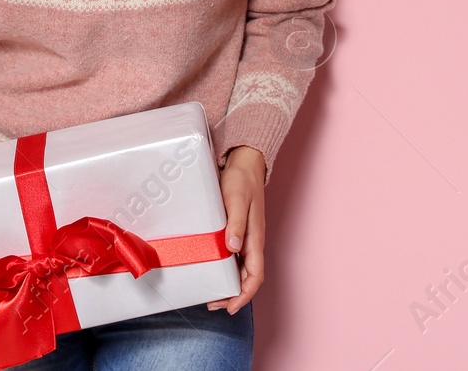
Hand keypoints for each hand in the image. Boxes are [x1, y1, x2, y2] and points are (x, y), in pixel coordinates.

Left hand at [206, 145, 264, 314]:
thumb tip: (234, 247)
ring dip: (229, 283)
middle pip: (247, 277)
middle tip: (213, 304)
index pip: (254, 275)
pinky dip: (225, 269)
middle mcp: (252, 241)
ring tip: (212, 292)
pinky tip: (213, 269)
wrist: (245, 162)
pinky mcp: (237, 230)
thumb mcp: (237, 199)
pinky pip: (234, 257)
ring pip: (241, 269)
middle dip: (233, 294)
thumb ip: (236, 223)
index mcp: (255, 238)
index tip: (230, 306)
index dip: (244, 294)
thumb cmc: (241, 179)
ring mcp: (246, 237)